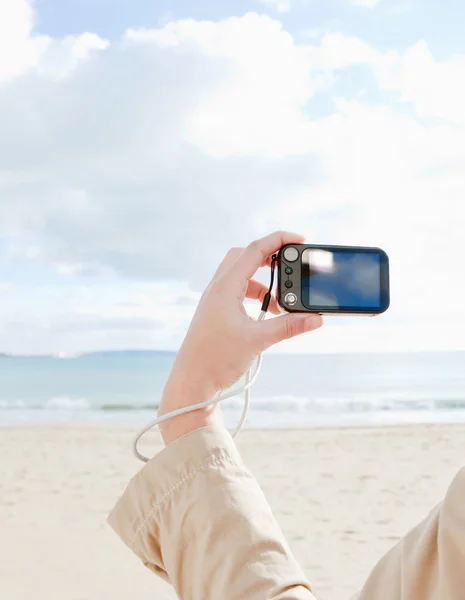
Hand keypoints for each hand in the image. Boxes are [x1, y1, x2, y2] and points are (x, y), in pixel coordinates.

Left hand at [159, 231, 322, 443]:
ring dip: (263, 281)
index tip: (301, 240)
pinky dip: (255, 295)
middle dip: (270, 257)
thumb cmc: (216, 359)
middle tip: (291, 266)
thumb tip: (315, 318)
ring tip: (280, 301)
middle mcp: (218, 288)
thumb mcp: (257, 340)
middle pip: (245, 256)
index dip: (280, 240)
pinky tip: (266, 314)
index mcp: (226, 287)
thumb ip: (288, 326)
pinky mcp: (216, 312)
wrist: (192, 382)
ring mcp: (215, 300)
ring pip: (241, 274)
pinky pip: (238, 292)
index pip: (255, 250)